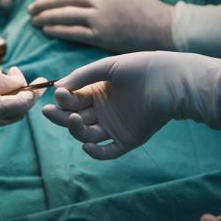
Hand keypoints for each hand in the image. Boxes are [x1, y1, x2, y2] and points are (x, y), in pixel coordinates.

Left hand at [29, 0, 174, 53]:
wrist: (165, 28)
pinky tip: (47, 31)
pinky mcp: (102, 34)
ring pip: (64, 14)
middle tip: (30, 10)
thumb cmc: (144, 11)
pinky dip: (56, 30)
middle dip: (43, 3)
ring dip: (46, 17)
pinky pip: (72, 31)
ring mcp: (101, 16)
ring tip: (35, 21)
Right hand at [42, 52, 220, 158]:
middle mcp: (102, 111)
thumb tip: (58, 87)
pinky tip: (88, 146)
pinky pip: (108, 152)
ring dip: (75, 129)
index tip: (59, 93)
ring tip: (73, 119)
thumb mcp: (108, 66)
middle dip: (60, 116)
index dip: (63, 98)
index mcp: (96, 92)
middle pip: (74, 118)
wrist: (172, 80)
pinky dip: (96, 153)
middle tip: (48, 112)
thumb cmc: (141, 68)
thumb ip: (83, 75)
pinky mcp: (127, 140)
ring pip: (87, 134)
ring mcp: (114, 127)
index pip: (72, 100)